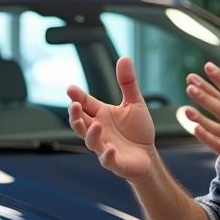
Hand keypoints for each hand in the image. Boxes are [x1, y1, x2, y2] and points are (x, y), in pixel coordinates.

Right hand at [67, 56, 157, 181]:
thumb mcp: (134, 103)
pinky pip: (107, 161)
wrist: (148, 155)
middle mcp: (99, 130)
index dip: (77, 97)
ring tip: (97, 126)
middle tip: (74, 105)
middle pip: (80, 123)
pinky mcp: (114, 162)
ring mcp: (104, 147)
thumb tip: (124, 57)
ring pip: (91, 142)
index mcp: (101, 115)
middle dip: (75, 116)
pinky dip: (106, 156)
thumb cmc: (138, 130)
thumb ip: (127, 82)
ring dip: (91, 134)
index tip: (70, 89)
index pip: (85, 104)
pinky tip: (109, 150)